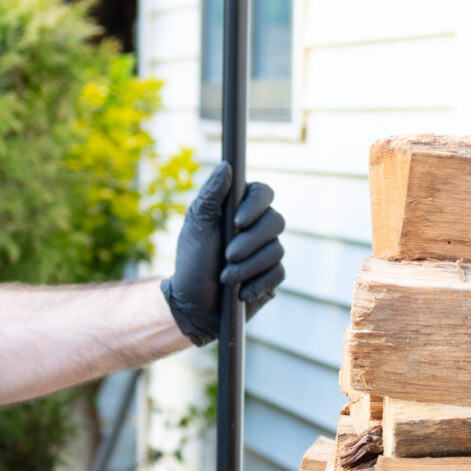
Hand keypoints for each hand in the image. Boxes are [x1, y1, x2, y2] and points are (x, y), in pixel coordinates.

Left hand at [159, 164, 287, 346]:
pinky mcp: (272, 277)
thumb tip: (226, 166)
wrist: (193, 304)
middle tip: (227, 256)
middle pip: (275, 221)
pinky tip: (240, 292)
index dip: (255, 205)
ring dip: (247, 267)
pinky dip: (256, 284)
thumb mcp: (197, 227)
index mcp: (241, 210)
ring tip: (226, 278)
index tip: (236, 221)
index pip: (264, 193)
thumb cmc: (192, 262)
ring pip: (276, 250)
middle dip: (250, 241)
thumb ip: (211, 196)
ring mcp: (268, 252)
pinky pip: (278, 274)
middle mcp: (259, 228)